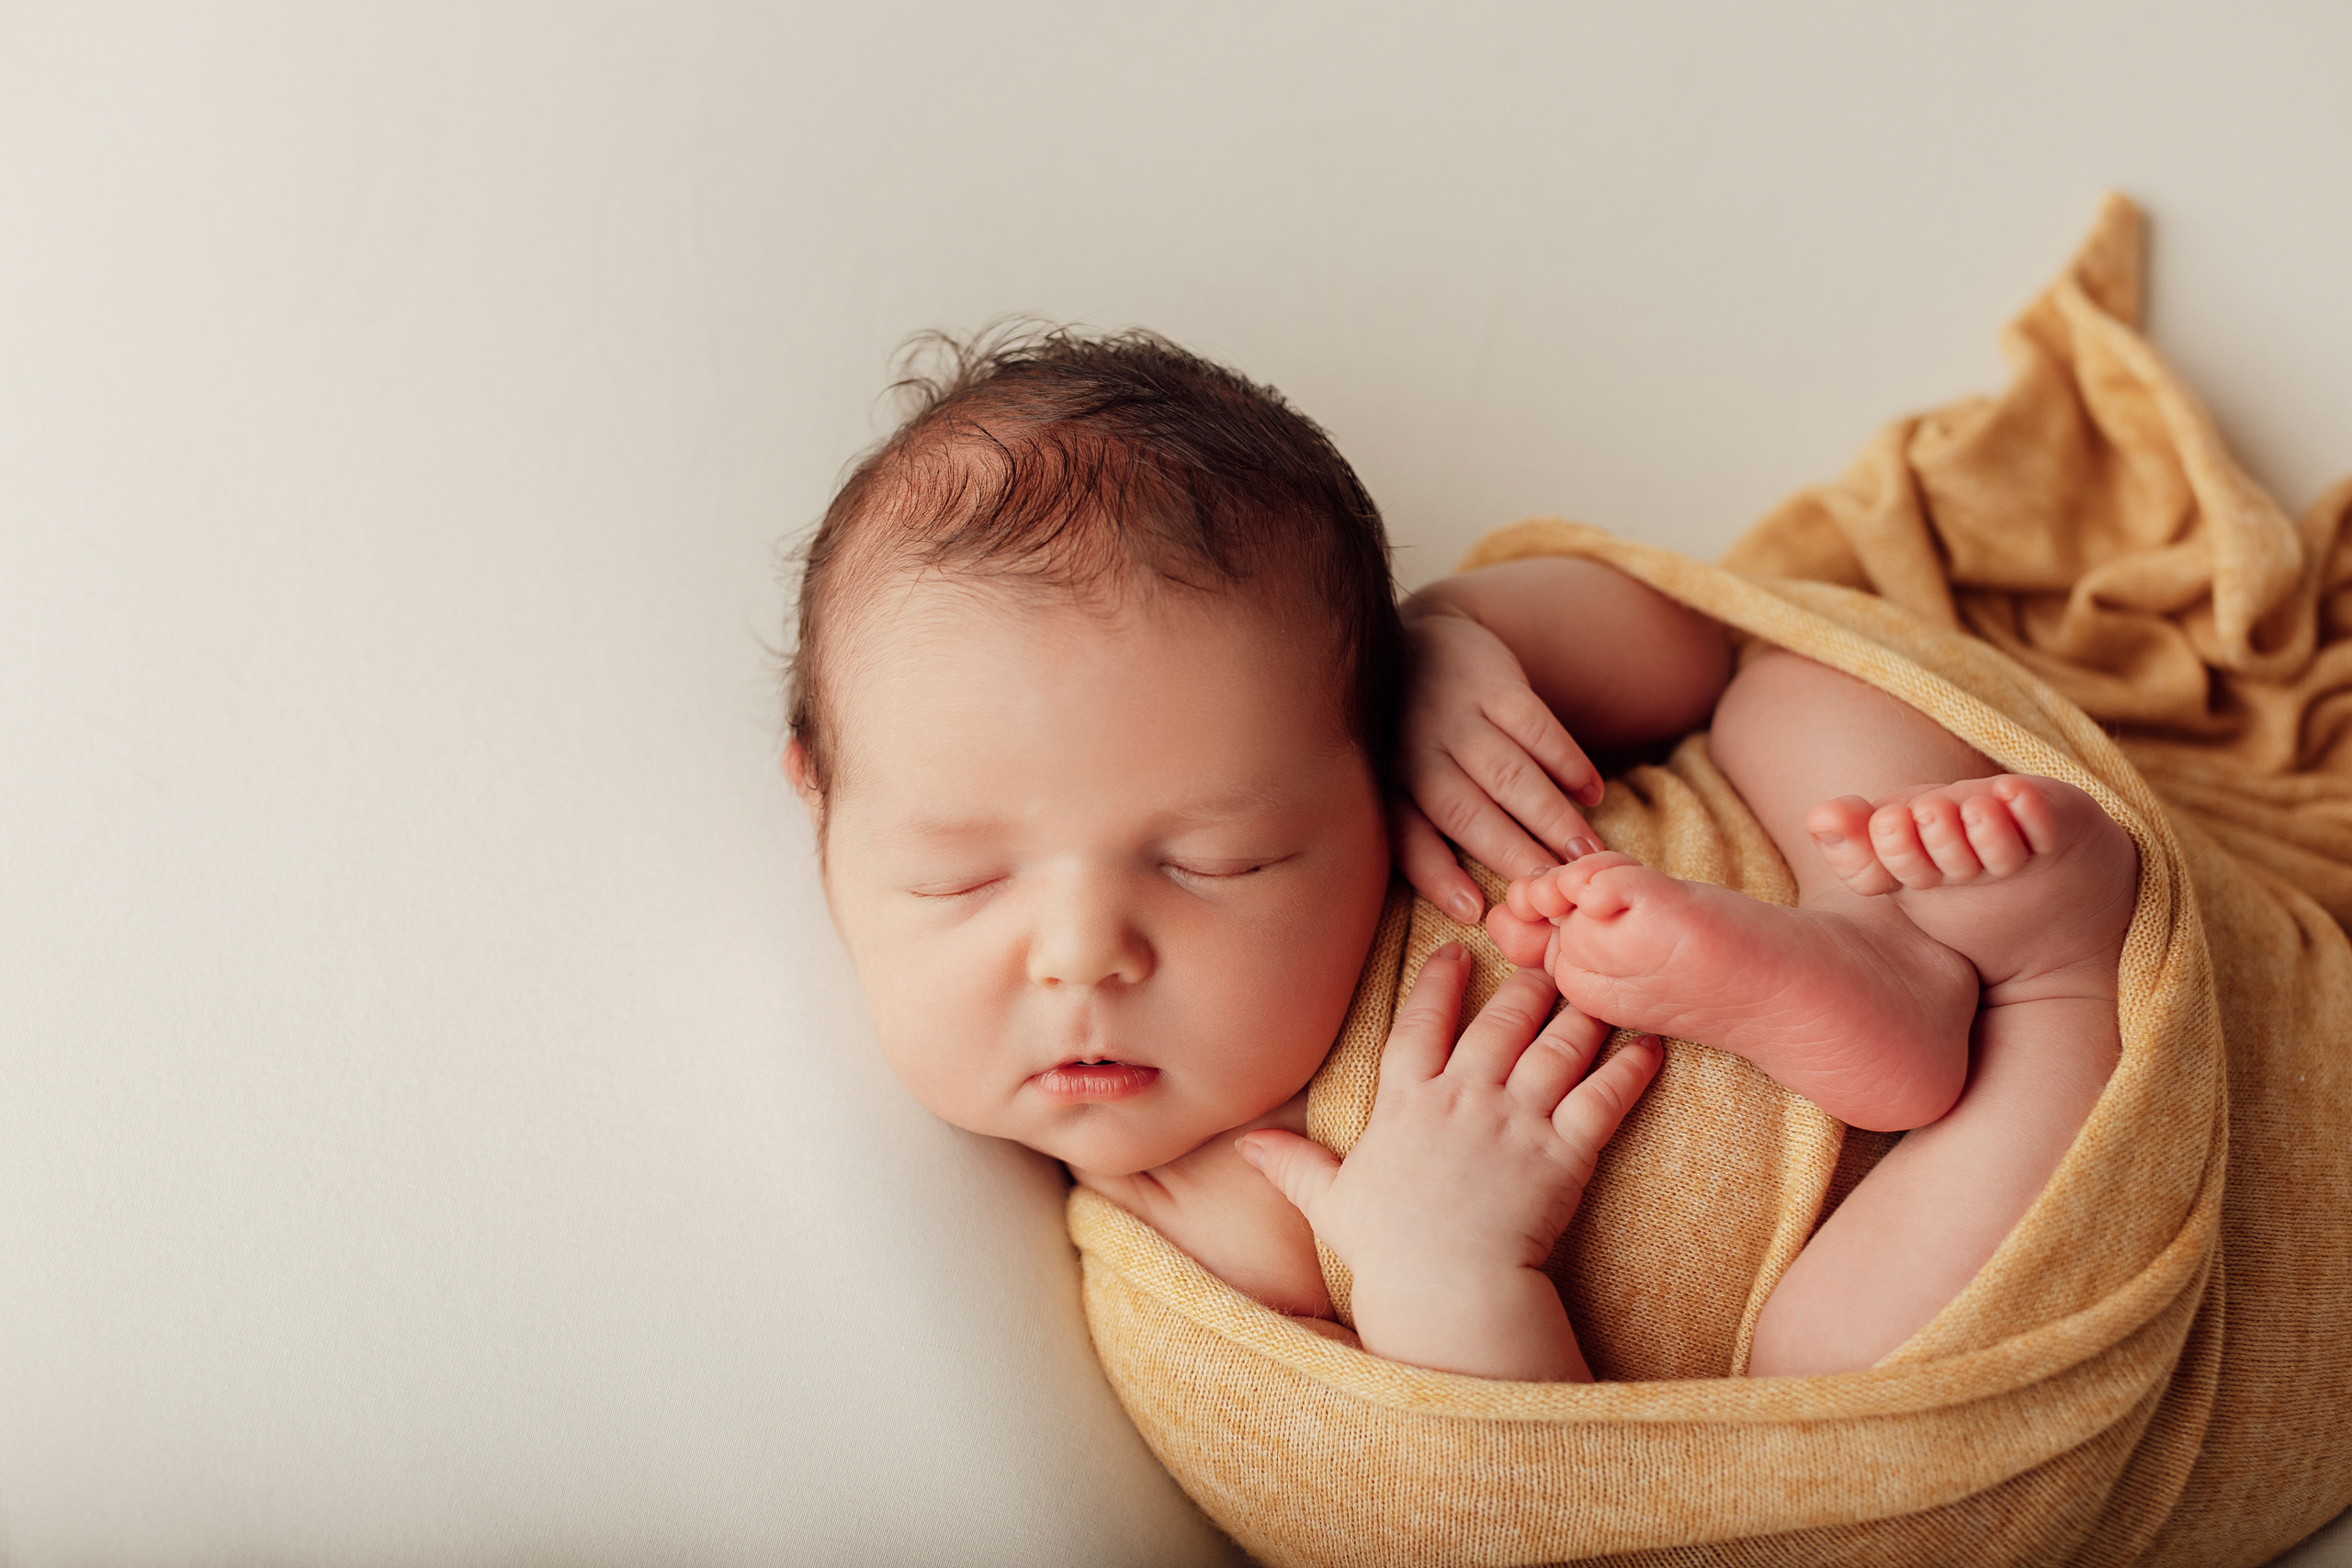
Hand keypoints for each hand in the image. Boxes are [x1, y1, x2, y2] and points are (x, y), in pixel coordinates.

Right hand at [1236, 944, 1662, 1379]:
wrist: (1446, 1293)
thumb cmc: (1388, 1252)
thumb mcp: (1330, 1202)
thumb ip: (1292, 1163)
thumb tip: (1243, 1144)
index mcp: (1405, 1103)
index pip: (1419, 1022)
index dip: (1439, 983)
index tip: (1456, 952)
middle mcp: (1462, 1098)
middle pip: (1499, 1022)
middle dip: (1524, 986)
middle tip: (1545, 962)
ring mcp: (1515, 1122)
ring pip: (1555, 1048)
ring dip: (1579, 1015)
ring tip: (1595, 992)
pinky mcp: (1563, 1153)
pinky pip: (1602, 1099)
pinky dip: (1628, 1070)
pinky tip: (1647, 1046)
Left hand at [1394, 599, 1605, 922]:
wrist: (1421, 639)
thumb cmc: (1415, 740)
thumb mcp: (1401, 785)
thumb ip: (1423, 838)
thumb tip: (1470, 909)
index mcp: (1389, 786)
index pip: (1409, 836)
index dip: (1438, 876)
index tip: (1475, 909)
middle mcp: (1415, 751)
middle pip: (1465, 811)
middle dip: (1512, 852)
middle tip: (1555, 889)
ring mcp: (1455, 715)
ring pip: (1506, 773)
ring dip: (1548, 815)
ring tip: (1585, 853)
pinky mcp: (1493, 683)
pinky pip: (1535, 725)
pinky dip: (1566, 760)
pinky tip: (1592, 792)